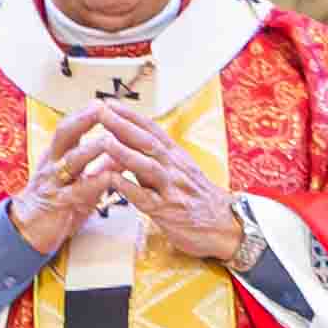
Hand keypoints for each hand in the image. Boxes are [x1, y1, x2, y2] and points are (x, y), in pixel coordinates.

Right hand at [7, 104, 122, 252]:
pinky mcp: (58, 203)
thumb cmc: (58, 201)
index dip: (85, 113)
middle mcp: (53, 163)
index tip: (103, 101)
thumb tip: (123, 152)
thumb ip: (100, 166)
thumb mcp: (79, 180)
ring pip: (71, 161)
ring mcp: (54, 182)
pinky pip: (76, 191)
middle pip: (64, 135)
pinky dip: (93, 184)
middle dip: (82, 120)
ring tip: (108, 139)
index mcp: (58, 155)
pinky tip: (109, 179)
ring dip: (90, 149)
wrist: (30, 230)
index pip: (70, 126)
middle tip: (100, 107)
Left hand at [87, 110, 247, 263]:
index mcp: (176, 156)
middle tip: (101, 111)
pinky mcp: (168, 211)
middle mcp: (174, 167)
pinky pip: (146, 199)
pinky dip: (129, 188)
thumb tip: (127, 146)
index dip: (130, 114)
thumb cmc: (199, 198)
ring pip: (148, 166)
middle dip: (123, 125)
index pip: (151, 129)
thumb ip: (155, 161)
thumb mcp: (181, 172)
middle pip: (147, 141)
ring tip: (104, 141)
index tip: (109, 102)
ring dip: (125, 153)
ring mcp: (172, 189)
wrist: (227, 225)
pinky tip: (113, 181)